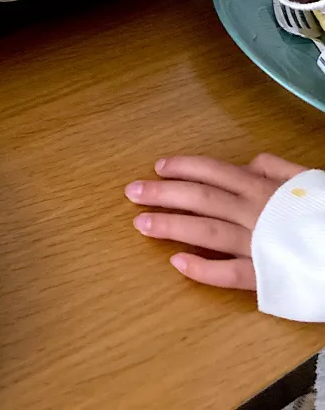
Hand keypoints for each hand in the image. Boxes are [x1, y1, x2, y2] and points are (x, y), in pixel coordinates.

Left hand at [125, 154, 307, 289]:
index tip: (158, 167)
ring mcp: (260, 245)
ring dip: (170, 227)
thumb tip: (250, 161)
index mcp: (265, 187)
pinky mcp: (269, 277)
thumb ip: (278, 168)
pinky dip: (203, 269)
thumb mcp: (311, 179)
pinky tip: (178, 264)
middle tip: (132, 192)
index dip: (183, 167)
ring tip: (141, 223)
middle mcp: (256, 212)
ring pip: (206, 232)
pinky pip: (231, 274)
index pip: (214, 171)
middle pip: (200, 197)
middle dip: (162, 193)